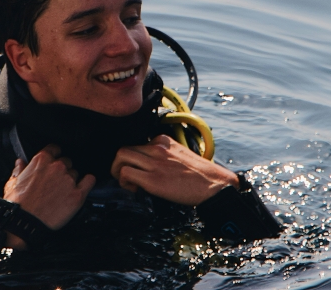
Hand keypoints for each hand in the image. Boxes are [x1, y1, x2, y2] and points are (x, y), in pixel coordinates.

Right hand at [1, 144, 94, 248]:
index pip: (55, 148)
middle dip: (62, 170)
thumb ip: (19, 170)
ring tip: (62, 191)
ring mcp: (68, 180)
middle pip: (66, 161)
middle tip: (55, 182)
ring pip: (75, 173)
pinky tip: (84, 185)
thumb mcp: (12, 183)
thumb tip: (20, 163)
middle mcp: (57, 167)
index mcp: (42, 160)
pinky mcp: (77, 194)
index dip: (54, 155)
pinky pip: (90, 181)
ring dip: (71, 180)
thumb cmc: (17, 205)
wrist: (24, 223)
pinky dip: (88, 182)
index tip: (53, 161)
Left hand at [111, 134, 238, 205]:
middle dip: (118, 163)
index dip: (133, 158)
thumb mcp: (181, 155)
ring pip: (121, 157)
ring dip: (117, 171)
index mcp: (163, 141)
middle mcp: (157, 148)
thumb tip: (152, 165)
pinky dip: (124, 181)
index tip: (138, 170)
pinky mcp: (153, 179)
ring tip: (127, 183)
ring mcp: (154, 163)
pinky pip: (126, 173)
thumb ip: (165, 155)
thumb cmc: (200, 175)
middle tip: (124, 176)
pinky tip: (135, 189)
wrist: (214, 185)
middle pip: (124, 148)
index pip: (137, 144)